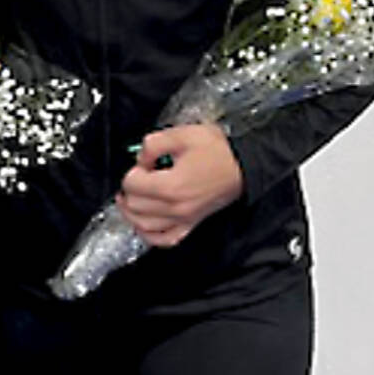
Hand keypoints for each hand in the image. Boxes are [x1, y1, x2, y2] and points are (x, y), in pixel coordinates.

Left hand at [117, 124, 242, 247]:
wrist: (243, 165)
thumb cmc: (217, 151)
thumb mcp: (182, 134)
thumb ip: (152, 144)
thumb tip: (140, 160)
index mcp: (171, 185)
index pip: (132, 185)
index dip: (132, 171)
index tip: (142, 164)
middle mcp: (175, 208)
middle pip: (134, 206)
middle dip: (130, 190)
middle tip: (138, 177)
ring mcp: (184, 219)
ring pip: (143, 226)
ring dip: (132, 213)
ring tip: (132, 198)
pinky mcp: (191, 224)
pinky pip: (164, 239)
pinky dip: (149, 234)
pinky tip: (144, 223)